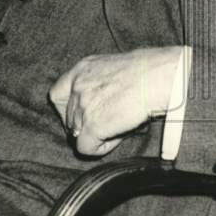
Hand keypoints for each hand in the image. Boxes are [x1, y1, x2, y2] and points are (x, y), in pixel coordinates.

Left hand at [49, 47, 183, 156]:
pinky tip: (117, 136)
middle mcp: (77, 86)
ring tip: (120, 125)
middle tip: (113, 121)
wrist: (159, 77)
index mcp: (81, 69)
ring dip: (97, 134)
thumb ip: (99, 83)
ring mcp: (82, 106)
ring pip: (77, 134)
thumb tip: (102, 104)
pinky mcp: (92, 126)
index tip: (84, 115)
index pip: (56, 95)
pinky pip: (85, 148)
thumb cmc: (149, 70)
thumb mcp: (114, 68)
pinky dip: (100, 148)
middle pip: (68, 118)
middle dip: (88, 124)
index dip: (67, 110)